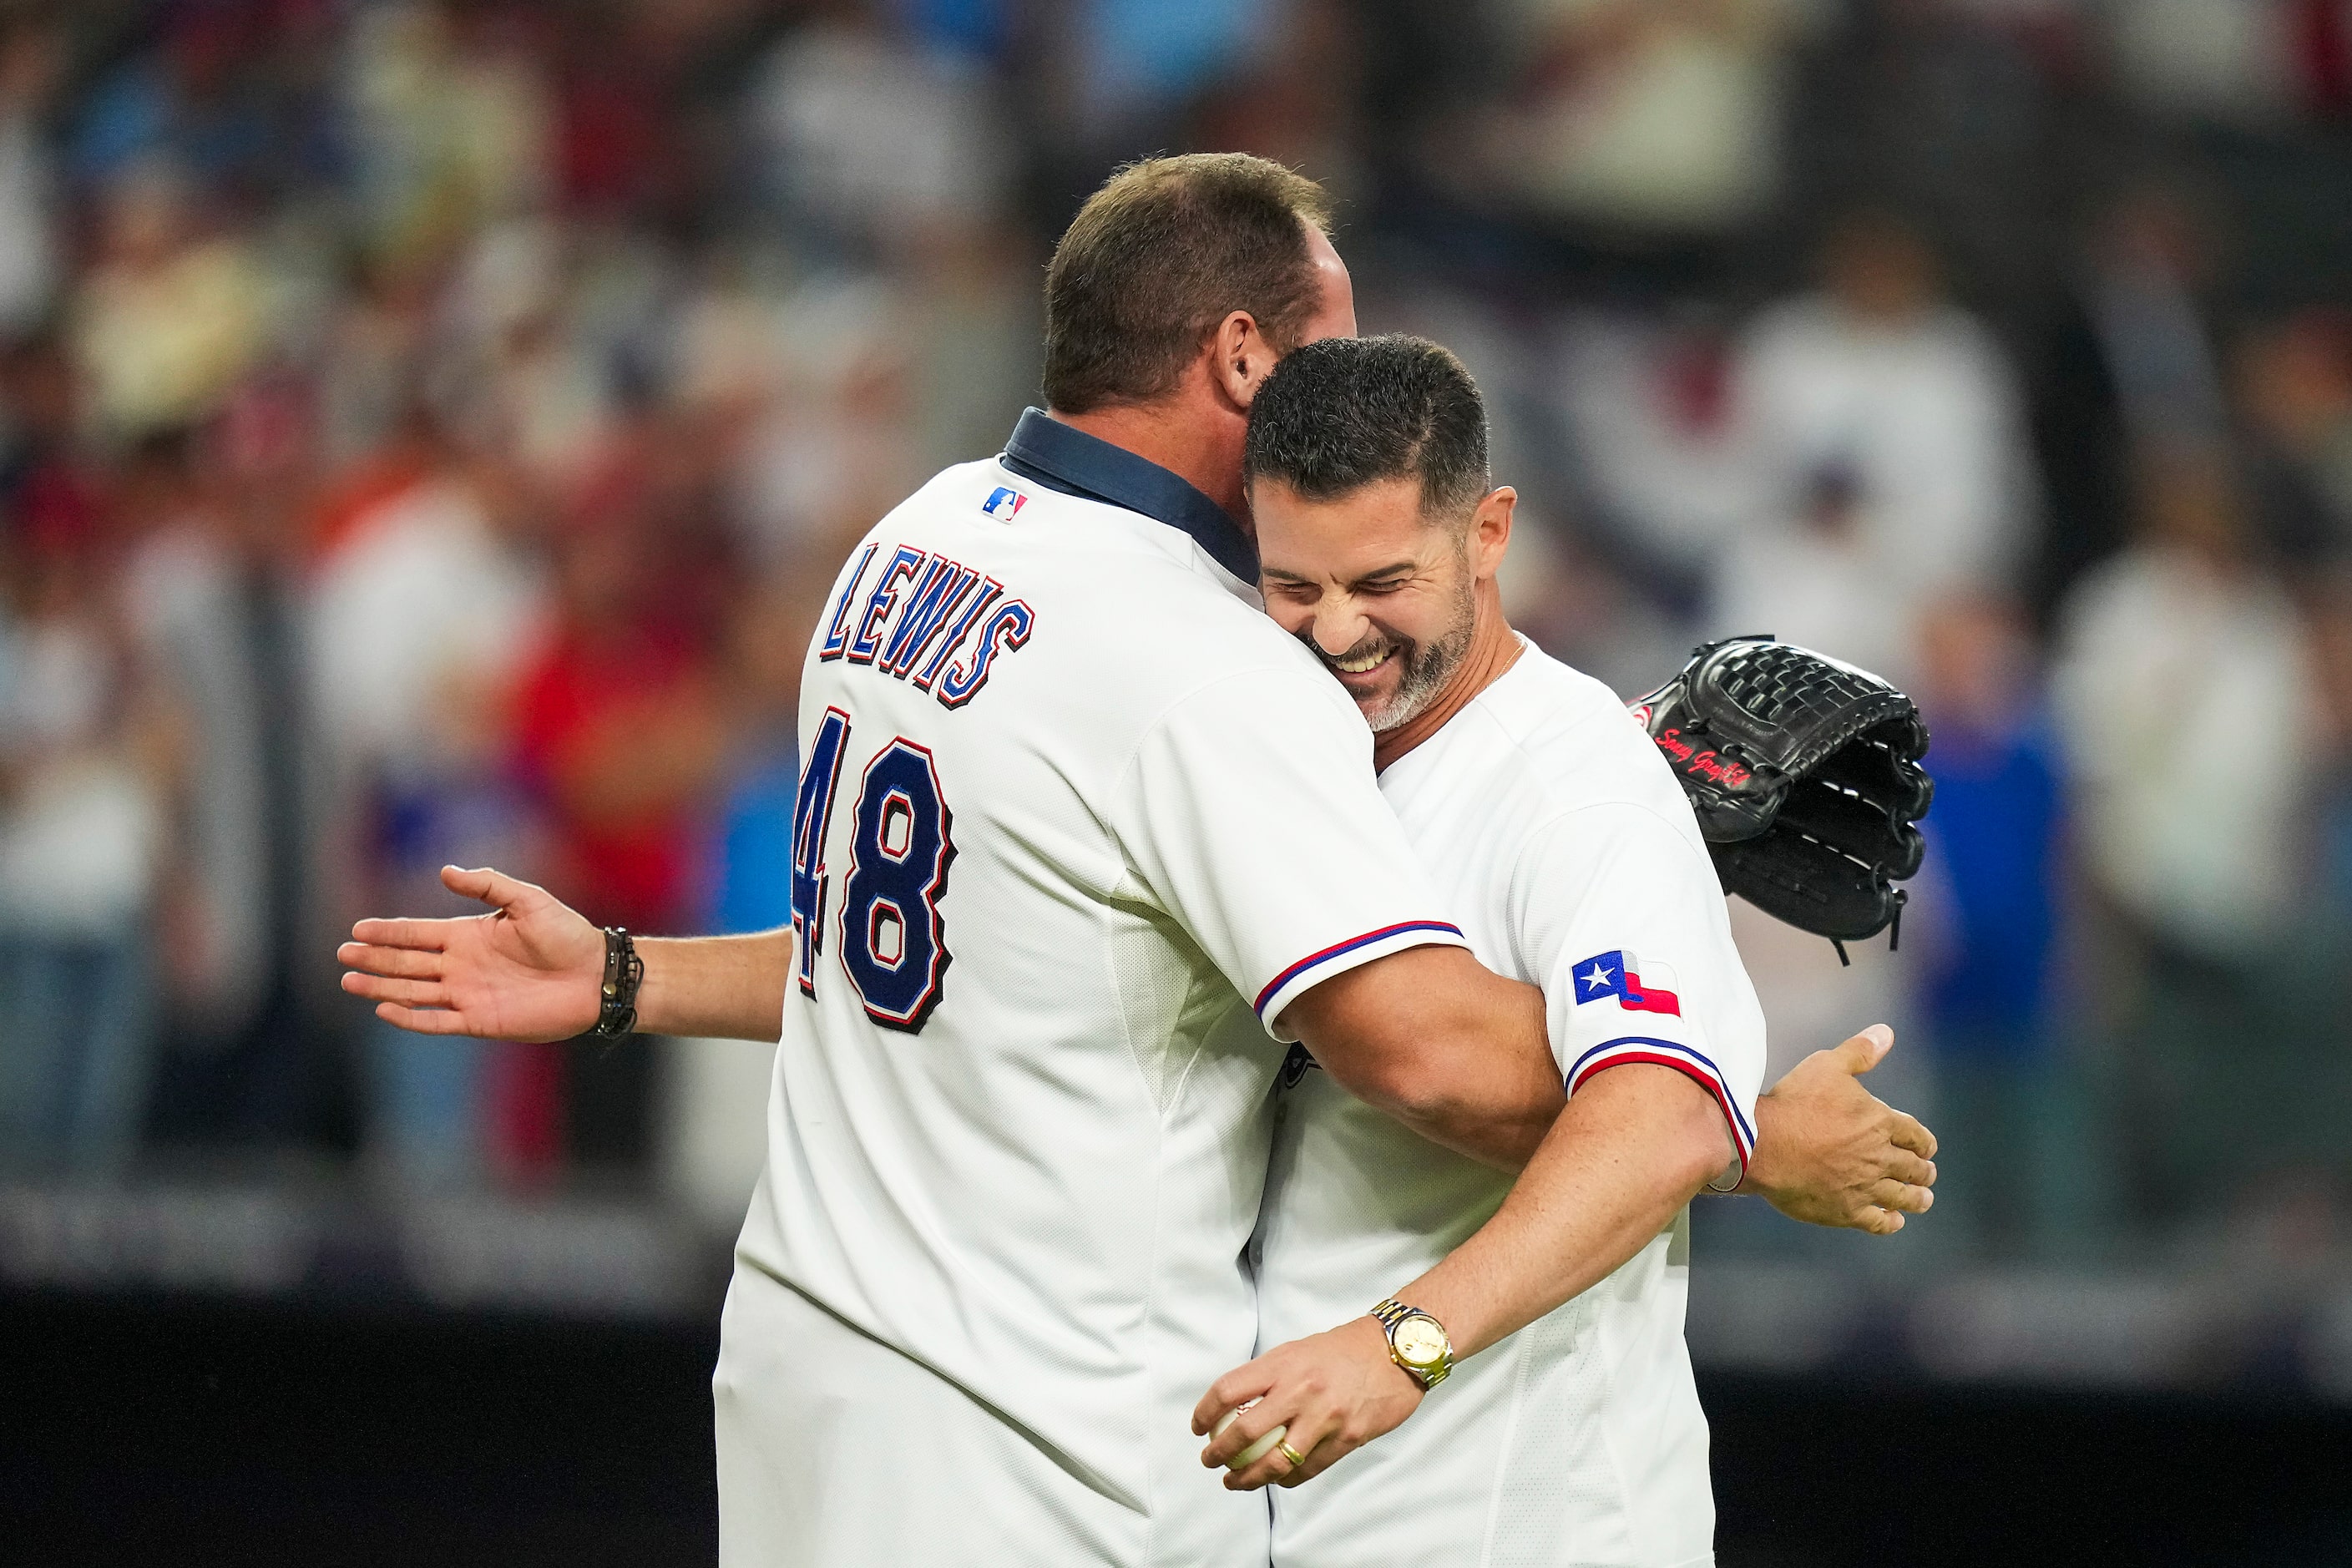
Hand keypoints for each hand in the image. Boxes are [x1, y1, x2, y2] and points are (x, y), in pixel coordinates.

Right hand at [338, 866, 604, 1041]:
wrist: (594, 976)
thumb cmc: (567, 935)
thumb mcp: (528, 900)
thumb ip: (487, 885)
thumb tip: (444, 871)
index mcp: (469, 935)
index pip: (417, 933)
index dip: (388, 932)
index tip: (357, 929)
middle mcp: (462, 965)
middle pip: (407, 962)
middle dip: (375, 958)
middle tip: (342, 954)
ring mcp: (468, 994)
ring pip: (413, 990)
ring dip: (382, 986)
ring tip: (349, 980)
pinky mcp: (479, 1020)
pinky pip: (437, 1021)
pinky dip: (411, 1017)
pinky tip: (385, 1008)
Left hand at [1192, 1317, 1423, 1491]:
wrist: (1396, 1350)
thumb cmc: (1344, 1349)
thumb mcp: (1298, 1350)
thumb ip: (1269, 1375)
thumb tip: (1235, 1402)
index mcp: (1283, 1364)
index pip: (1229, 1390)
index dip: (1205, 1412)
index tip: (1198, 1427)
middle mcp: (1301, 1390)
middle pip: (1245, 1431)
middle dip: (1219, 1454)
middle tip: (1210, 1462)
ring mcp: (1326, 1417)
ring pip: (1275, 1461)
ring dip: (1248, 1478)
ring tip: (1235, 1482)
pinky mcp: (1348, 1438)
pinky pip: (1308, 1469)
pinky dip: (1287, 1479)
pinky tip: (1276, 1481)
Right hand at [1740, 1024, 1936, 1233]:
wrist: (1764, 1145)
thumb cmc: (1794, 1102)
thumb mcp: (1826, 1066)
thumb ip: (1859, 1052)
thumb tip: (1887, 1033)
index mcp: (1880, 1123)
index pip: (1916, 1135)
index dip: (1924, 1142)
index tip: (1928, 1148)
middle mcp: (1879, 1157)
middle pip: (1913, 1167)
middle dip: (1923, 1170)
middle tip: (1927, 1174)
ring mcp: (1864, 1186)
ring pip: (1903, 1196)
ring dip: (1917, 1198)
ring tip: (1923, 1199)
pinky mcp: (1846, 1211)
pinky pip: (1878, 1222)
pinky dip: (1890, 1221)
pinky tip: (1894, 1221)